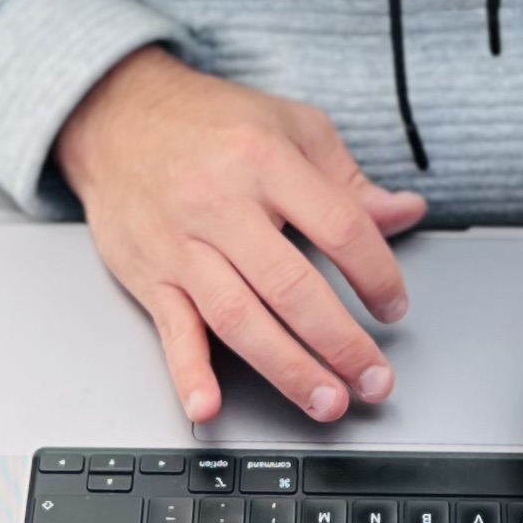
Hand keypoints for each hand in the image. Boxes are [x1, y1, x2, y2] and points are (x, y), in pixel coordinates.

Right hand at [55, 47, 426, 426]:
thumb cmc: (210, 123)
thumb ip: (348, 180)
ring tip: (327, 400)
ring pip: (238, 316)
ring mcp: (181, 244)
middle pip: (290, 285)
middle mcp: (221, 204)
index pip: (338, 226)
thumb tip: (405, 212)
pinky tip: (209, 406)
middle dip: (340, 341)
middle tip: (374, 379)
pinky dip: (188, 372)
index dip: (376, 272)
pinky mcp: (149, 275)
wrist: (117, 116)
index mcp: (266, 161)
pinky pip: (170, 330)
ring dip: (287, 368)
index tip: (393, 304)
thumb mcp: (291, 128)